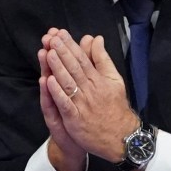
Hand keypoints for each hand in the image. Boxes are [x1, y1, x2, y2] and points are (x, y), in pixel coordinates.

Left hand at [40, 29, 138, 163]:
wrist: (121, 136)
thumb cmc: (115, 106)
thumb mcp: (114, 79)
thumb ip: (102, 59)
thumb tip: (96, 39)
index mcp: (98, 79)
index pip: (82, 59)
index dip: (71, 46)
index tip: (61, 33)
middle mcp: (90, 90)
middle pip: (74, 68)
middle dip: (62, 52)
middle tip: (52, 38)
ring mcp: (82, 105)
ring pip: (68, 83)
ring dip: (58, 68)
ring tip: (49, 53)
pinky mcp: (76, 119)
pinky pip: (65, 104)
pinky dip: (57, 93)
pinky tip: (49, 82)